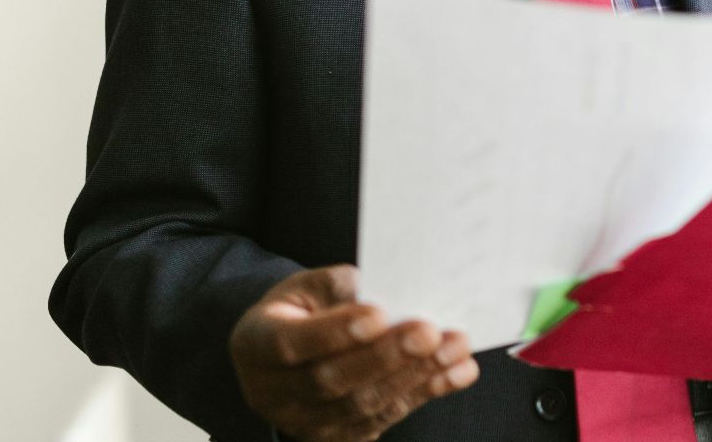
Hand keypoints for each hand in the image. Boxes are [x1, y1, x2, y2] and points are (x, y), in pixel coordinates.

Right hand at [229, 265, 479, 441]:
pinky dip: (425, 394)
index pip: (293, 343)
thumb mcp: (302, 288)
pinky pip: (384, 420)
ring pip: (362, 406)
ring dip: (416, 376)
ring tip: (456, 348)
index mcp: (254, 345)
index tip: (379, 313)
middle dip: (386, 356)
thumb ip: (333, 285)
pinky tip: (457, 372)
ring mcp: (304, 423)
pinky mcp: (337, 438)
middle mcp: (272, 393)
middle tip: (430, 331)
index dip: (336, 331)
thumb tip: (375, 285)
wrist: (284, 357)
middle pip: (332, 381)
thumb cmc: (299, 312)